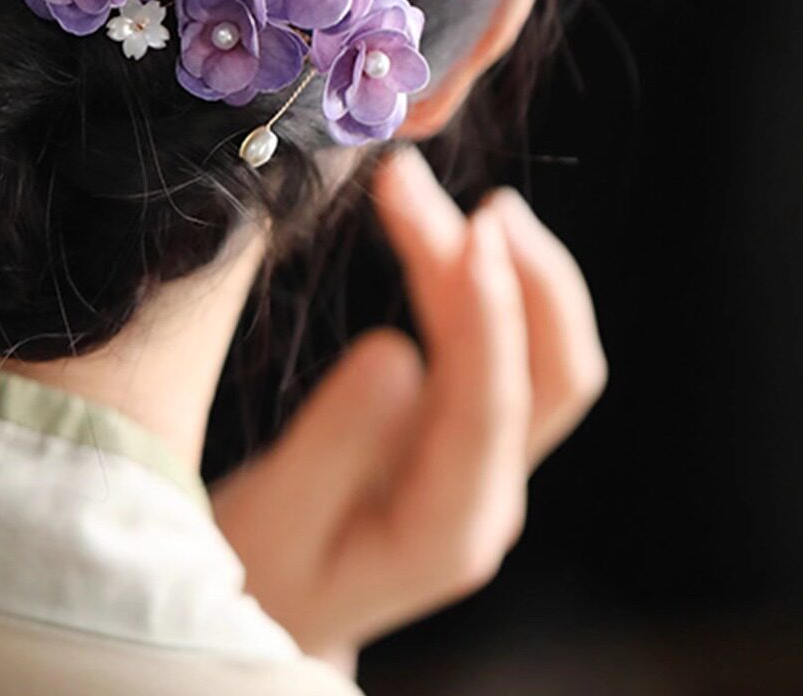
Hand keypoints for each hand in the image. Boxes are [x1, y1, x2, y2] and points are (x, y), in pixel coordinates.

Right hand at [211, 145, 606, 670]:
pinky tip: (447, 232)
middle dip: (498, 264)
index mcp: (449, 531)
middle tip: (414, 183)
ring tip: (429, 189)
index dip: (490, 315)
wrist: (264, 619)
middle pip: (547, 370)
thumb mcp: (270, 525)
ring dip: (496, 262)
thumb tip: (395, 353)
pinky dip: (483, 280)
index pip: (493, 409)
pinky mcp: (470, 430)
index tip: (464, 230)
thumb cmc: (254, 579)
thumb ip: (332, 449)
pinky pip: (507, 348)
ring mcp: (490, 462)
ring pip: (539, 351)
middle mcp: (490, 495)